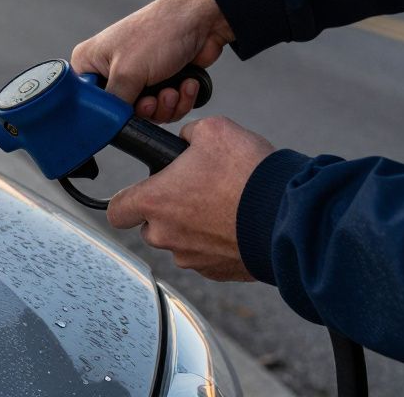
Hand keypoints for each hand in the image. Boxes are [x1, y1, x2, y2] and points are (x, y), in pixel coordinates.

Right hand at [71, 0, 233, 121]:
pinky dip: (180, 100)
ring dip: (166, 106)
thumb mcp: (127, 72)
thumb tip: (109, 126)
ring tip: (173, 89)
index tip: (124, 111)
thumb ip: (113, 104)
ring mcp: (138, 76)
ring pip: (148, 113)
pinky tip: (186, 84)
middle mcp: (111, 70)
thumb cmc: (158, 33)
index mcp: (91, 62)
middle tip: (154, 98)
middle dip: (146, 110)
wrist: (202, 19)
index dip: (106, 112)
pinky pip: (167, 107)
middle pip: (121, 112)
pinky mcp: (162, 82)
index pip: (86, 101)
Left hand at [107, 116, 272, 280]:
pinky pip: (206, 256)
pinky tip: (236, 223)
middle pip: (151, 227)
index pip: (116, 210)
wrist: (287, 215)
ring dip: (192, 228)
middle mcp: (166, 236)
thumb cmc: (247, 173)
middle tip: (194, 191)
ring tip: (222, 206)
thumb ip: (187, 135)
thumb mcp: (213, 130)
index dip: (126, 199)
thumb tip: (186, 140)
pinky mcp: (217, 273)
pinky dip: (216, 243)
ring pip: (179, 242)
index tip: (142, 191)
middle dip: (166, 211)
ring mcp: (192, 258)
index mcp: (154, 202)